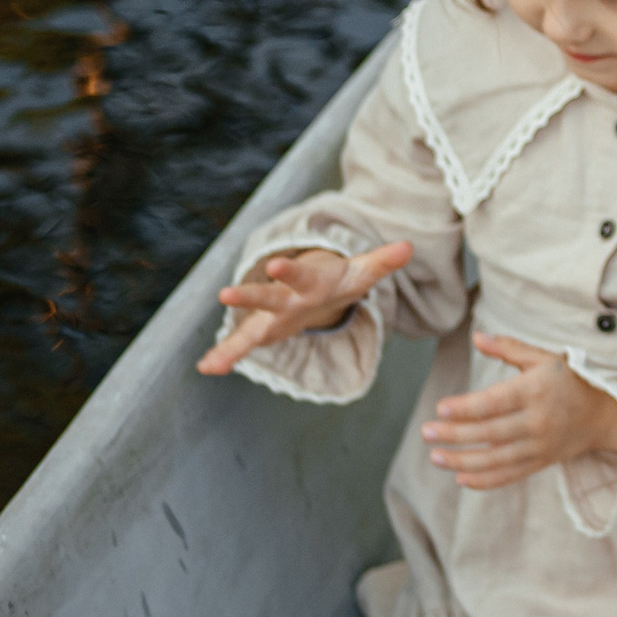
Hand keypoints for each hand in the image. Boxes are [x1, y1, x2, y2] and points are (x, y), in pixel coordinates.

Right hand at [196, 241, 415, 375]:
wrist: (317, 284)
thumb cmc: (340, 279)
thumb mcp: (363, 271)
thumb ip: (383, 261)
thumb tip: (410, 247)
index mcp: (308, 281)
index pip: (299, 274)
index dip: (289, 270)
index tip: (276, 263)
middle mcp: (284, 297)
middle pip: (267, 297)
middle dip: (249, 297)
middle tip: (225, 294)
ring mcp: (272, 316)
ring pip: (250, 328)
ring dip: (232, 342)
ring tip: (210, 361)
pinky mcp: (266, 331)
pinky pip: (243, 346)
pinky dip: (226, 356)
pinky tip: (207, 368)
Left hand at [423, 333, 616, 489]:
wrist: (606, 412)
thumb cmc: (569, 379)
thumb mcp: (543, 357)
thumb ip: (508, 347)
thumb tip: (475, 337)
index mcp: (536, 389)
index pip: (495, 402)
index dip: (466, 408)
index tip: (440, 409)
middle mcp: (539, 420)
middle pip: (490, 432)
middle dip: (454, 435)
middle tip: (425, 432)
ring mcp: (540, 445)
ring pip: (495, 459)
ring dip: (462, 461)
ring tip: (435, 456)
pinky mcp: (542, 462)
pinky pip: (509, 475)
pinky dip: (484, 480)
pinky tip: (460, 477)